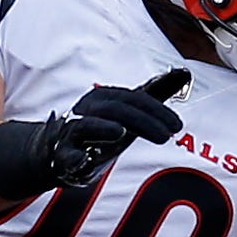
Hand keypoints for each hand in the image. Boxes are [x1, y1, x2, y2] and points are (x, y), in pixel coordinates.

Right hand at [0, 69, 187, 200]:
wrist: (53, 152)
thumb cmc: (99, 130)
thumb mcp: (127, 112)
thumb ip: (153, 94)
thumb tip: (183, 74)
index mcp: (104, 99)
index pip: (134, 98)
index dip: (156, 110)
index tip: (177, 126)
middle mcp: (87, 110)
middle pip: (115, 109)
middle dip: (142, 121)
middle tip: (167, 136)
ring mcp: (72, 132)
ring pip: (85, 125)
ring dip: (102, 127)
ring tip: (120, 132)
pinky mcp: (61, 156)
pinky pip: (66, 155)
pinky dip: (74, 158)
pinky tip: (84, 162)